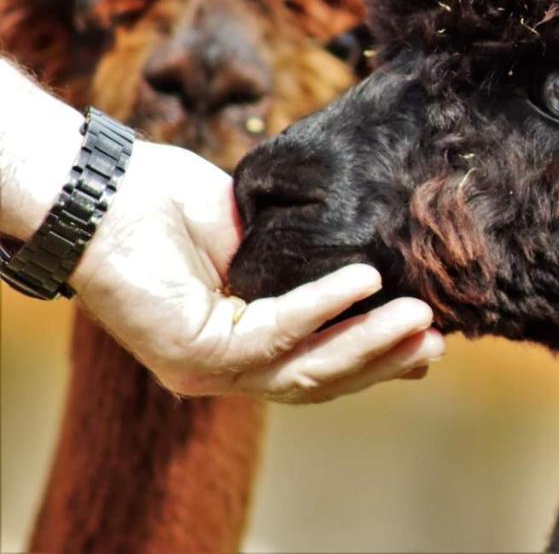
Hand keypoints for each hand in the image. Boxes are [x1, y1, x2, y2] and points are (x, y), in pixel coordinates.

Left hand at [67, 140, 443, 402]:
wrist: (106, 192)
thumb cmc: (172, 203)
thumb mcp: (260, 239)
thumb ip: (306, 265)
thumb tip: (375, 269)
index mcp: (242, 341)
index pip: (319, 362)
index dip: (376, 358)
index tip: (428, 343)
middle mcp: (226, 367)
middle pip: (319, 379)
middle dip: (384, 361)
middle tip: (439, 342)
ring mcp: (208, 369)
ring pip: (306, 370)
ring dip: (370, 344)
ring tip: (421, 320)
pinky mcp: (193, 355)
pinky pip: (275, 335)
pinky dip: (323, 306)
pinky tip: (364, 282)